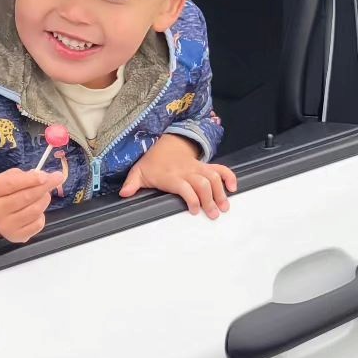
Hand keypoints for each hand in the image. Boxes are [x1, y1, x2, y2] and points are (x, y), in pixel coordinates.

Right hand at [0, 167, 62, 242]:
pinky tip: (36, 211)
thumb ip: (23, 176)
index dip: (30, 179)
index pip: (11, 184)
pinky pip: (38, 224)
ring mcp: (5, 226)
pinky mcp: (16, 237)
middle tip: (58, 178)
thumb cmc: (2, 194)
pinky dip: (42, 215)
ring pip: (35, 210)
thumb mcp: (5, 179)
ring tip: (44, 194)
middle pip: (26, 197)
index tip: (45, 176)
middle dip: (44, 186)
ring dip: (44, 199)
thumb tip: (43, 177)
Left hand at [119, 134, 236, 218]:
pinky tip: (233, 187)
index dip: (192, 198)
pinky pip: (219, 168)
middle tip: (214, 214)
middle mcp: (186, 171)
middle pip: (202, 183)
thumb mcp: (138, 171)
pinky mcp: (204, 166)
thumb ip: (132, 184)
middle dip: (210, 199)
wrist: (163, 143)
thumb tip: (124, 194)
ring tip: (225, 206)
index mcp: (170, 175)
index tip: (195, 211)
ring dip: (221, 192)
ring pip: (213, 177)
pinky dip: (229, 176)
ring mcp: (197, 167)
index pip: (184, 186)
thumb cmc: (151, 162)